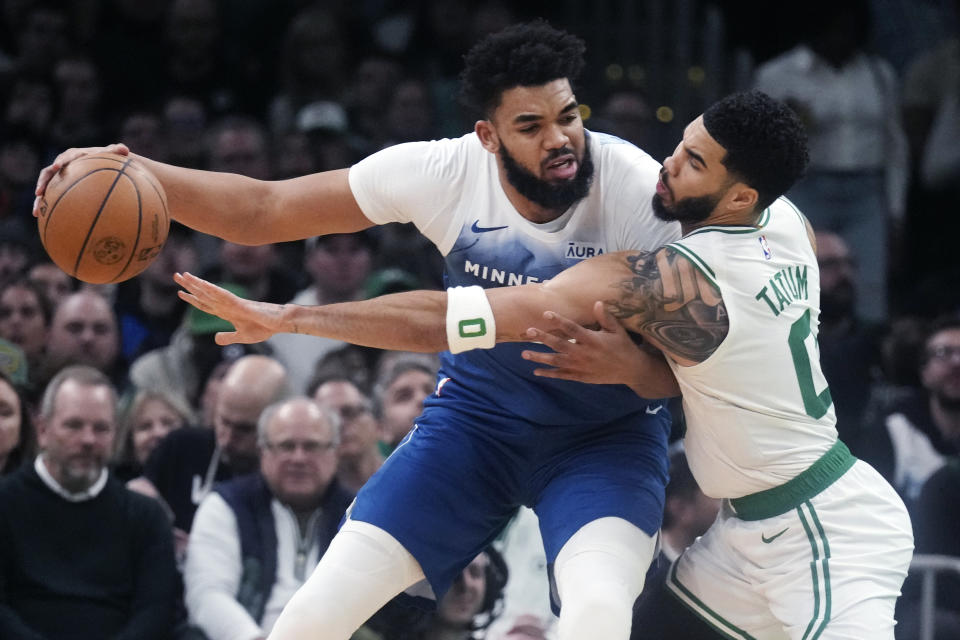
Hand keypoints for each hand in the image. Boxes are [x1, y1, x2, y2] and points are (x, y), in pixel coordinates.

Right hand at [33, 143, 130, 216]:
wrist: (102, 164)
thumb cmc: (108, 158)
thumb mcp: (112, 154)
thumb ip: (117, 150)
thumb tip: (125, 149)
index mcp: (74, 155)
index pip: (66, 157)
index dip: (61, 162)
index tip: (58, 167)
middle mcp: (63, 165)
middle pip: (49, 173)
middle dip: (43, 182)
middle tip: (39, 191)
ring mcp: (59, 176)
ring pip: (45, 186)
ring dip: (40, 198)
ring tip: (36, 210)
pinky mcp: (58, 186)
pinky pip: (49, 196)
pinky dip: (44, 205)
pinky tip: (39, 217)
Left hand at [175, 272, 283, 344]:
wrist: (279, 323)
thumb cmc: (264, 328)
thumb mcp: (242, 337)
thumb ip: (228, 337)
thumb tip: (215, 338)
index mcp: (227, 312)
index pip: (205, 304)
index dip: (192, 298)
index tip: (180, 292)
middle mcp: (227, 305)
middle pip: (204, 294)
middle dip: (189, 286)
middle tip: (175, 275)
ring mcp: (233, 303)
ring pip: (211, 292)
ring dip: (197, 284)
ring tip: (184, 275)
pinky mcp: (240, 304)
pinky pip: (224, 296)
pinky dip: (213, 290)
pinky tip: (203, 285)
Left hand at [521, 301, 644, 386]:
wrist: (631, 370)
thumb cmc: (623, 347)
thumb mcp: (617, 330)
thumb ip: (605, 317)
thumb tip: (596, 302)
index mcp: (592, 339)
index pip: (572, 328)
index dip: (559, 320)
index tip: (545, 313)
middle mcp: (584, 353)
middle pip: (560, 344)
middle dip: (543, 338)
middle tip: (529, 331)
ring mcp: (581, 366)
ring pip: (557, 361)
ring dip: (540, 357)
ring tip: (524, 353)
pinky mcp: (581, 376)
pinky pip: (562, 375)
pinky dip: (549, 374)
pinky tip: (536, 371)